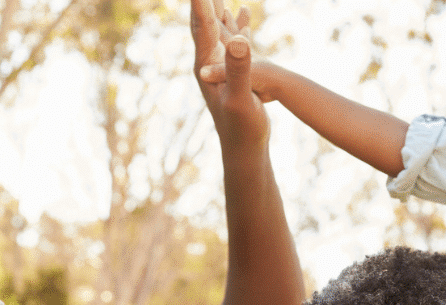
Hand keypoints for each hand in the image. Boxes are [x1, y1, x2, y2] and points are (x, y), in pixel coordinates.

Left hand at [191, 0, 268, 146]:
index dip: (201, 2)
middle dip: (204, 1)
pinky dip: (236, 21)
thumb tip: (238, 41)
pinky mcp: (232, 70)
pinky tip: (243, 9)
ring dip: (216, 5)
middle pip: (203, 21)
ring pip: (216, 26)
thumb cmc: (242, 128)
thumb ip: (238, 70)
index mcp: (207, 64)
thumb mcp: (241, 98)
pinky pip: (233, 37)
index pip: (202, 25)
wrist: (244, 149)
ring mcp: (219, 65)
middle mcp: (208, 61)